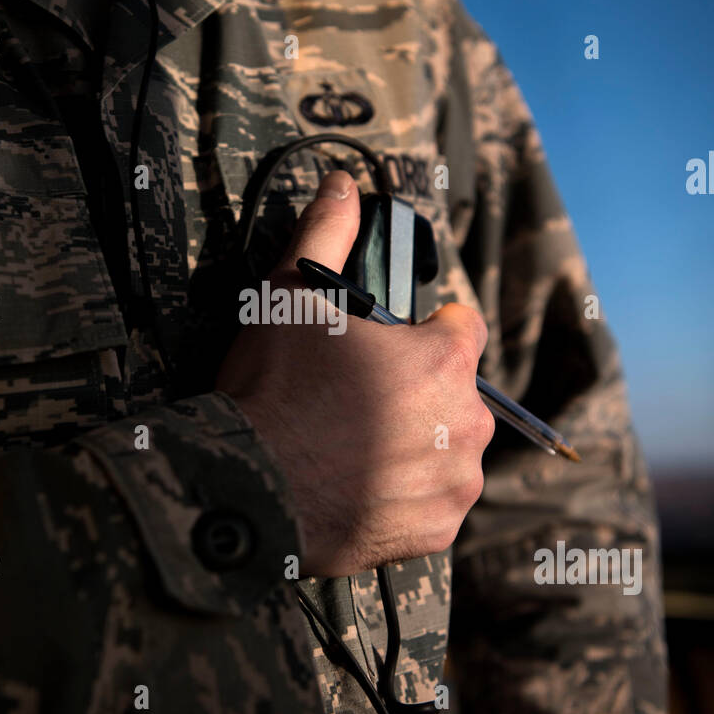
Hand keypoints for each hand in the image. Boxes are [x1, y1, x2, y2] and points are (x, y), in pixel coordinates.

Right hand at [216, 171, 494, 576]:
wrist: (247, 490)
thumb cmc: (272, 390)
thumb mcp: (289, 298)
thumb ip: (326, 234)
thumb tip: (342, 182)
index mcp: (443, 361)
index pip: (464, 326)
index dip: (428, 328)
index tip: (392, 341)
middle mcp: (466, 423)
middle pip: (458, 392)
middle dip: (421, 390)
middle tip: (359, 400)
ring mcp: (454, 482)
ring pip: (451, 449)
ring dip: (419, 444)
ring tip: (357, 446)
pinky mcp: (436, 530)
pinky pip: (434, 502)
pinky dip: (408, 495)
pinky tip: (361, 485)